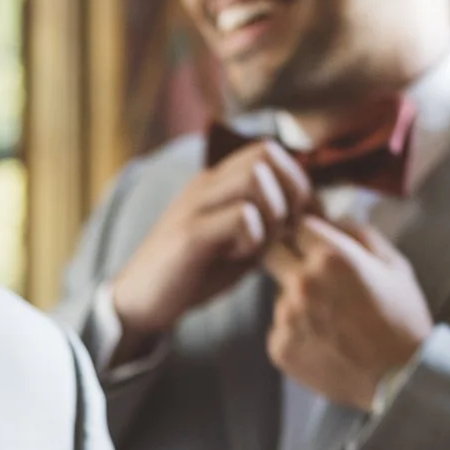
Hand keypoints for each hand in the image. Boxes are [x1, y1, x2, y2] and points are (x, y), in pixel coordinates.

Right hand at [108, 142, 315, 356]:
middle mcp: (205, 183)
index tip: (297, 220)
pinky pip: (241, 217)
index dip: (296, 181)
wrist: (138, 300)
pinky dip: (253, 238)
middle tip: (283, 230)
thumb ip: (268, 224)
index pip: (268, 149)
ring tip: (258, 243)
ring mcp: (195, 205)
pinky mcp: (190, 233)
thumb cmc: (193, 273)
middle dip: (290, 192)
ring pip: (256, 178)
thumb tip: (312, 214)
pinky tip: (238, 256)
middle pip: (266, 153)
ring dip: (272, 213)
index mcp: (216, 181)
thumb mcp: (239, 243)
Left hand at [261, 217, 433, 408]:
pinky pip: (280, 329)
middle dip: (289, 259)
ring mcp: (286, 317)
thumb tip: (334, 219)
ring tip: (333, 322)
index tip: (318, 247)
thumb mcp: (395, 265)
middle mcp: (302, 283)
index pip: (297, 226)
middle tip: (314, 277)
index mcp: (331, 256)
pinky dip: (296, 333)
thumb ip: (360, 234)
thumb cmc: (403, 320)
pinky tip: (326, 343)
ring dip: (297, 301)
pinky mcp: (279, 347)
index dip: (309, 235)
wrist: (401, 378)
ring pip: (279, 295)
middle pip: (272, 254)